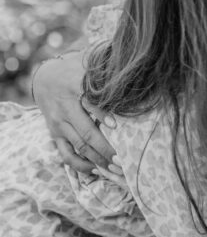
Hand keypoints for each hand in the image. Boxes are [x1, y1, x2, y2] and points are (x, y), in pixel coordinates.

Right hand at [32, 52, 115, 172]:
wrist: (45, 78)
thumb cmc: (75, 71)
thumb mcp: (88, 66)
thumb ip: (107, 72)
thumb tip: (132, 72)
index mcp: (74, 88)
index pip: (88, 102)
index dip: (101, 114)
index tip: (116, 125)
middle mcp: (64, 109)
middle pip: (85, 132)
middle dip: (105, 148)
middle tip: (124, 160)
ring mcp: (58, 124)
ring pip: (79, 146)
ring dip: (98, 160)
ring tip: (116, 169)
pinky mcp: (55, 134)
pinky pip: (65, 154)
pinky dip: (80, 165)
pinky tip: (96, 170)